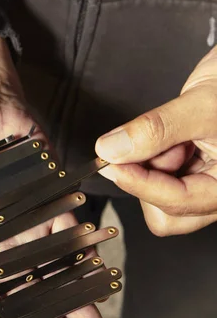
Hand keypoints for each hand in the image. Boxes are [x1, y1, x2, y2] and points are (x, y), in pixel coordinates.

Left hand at [95, 47, 216, 235]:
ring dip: (152, 166)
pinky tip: (172, 136)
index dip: (140, 183)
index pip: (178, 202)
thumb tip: (112, 149)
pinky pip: (163, 177)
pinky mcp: (193, 170)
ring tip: (171, 134)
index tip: (110, 162)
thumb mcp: (203, 104)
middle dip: (148, 179)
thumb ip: (156, 130)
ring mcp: (207, 182)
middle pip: (169, 212)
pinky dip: (156, 156)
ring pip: (162, 197)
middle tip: (145, 144)